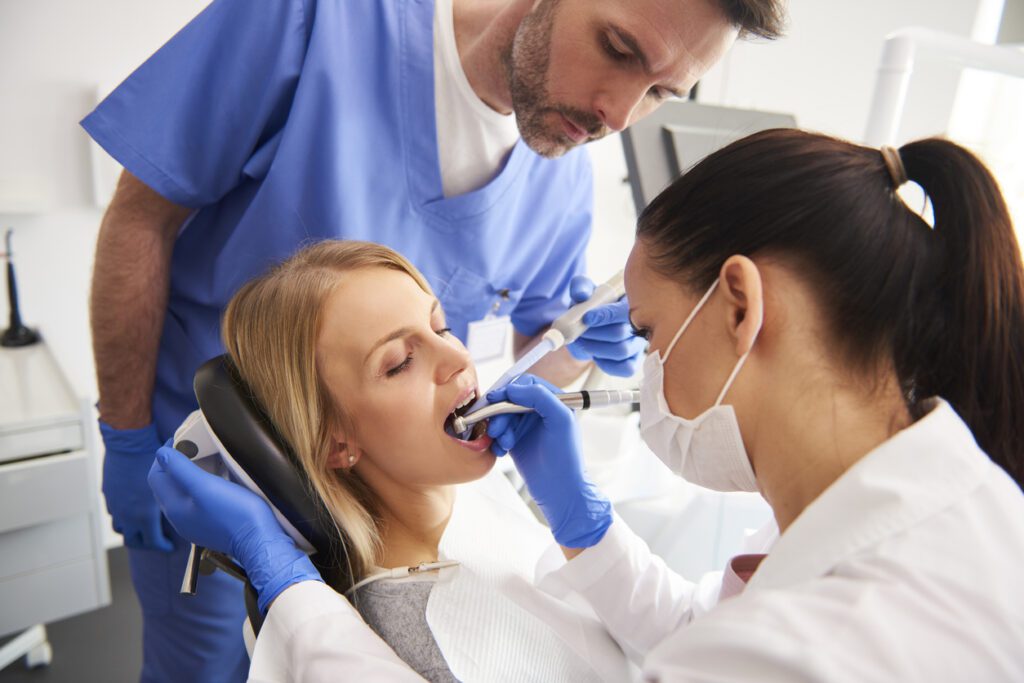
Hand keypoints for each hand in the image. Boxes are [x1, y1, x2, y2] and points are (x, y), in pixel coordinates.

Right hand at [99, 421, 173, 551]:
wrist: (129, 442)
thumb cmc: (155, 461)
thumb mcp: (172, 482)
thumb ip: (177, 497)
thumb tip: (194, 503)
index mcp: (144, 515)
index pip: (153, 542)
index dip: (163, 547)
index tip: (170, 547)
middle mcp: (127, 514)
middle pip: (133, 541)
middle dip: (145, 545)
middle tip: (155, 542)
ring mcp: (115, 505)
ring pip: (120, 528)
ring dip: (131, 530)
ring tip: (142, 528)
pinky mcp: (109, 494)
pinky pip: (114, 511)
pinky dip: (123, 515)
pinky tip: (132, 509)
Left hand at [148, 442, 322, 614]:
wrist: (259, 540)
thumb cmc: (234, 512)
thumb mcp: (206, 486)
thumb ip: (180, 469)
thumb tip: (161, 453)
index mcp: (173, 508)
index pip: (156, 476)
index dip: (164, 455)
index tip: (181, 440)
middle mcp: (179, 518)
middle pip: (167, 484)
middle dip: (175, 463)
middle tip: (193, 447)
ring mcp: (194, 524)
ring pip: (182, 493)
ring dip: (189, 474)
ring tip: (205, 460)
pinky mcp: (209, 526)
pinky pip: (196, 501)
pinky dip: (200, 486)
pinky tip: (215, 480)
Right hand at [486, 375, 611, 547]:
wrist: (559, 491)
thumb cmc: (565, 457)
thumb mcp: (559, 419)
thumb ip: (540, 396)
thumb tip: (513, 388)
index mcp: (554, 401)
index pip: (527, 384)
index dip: (509, 389)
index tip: (496, 399)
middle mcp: (540, 411)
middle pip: (510, 400)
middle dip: (500, 413)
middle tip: (497, 429)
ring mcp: (527, 426)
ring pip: (502, 416)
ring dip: (498, 428)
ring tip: (504, 444)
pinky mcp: (516, 441)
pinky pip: (499, 432)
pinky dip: (496, 440)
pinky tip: (501, 451)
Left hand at [565, 275, 645, 376]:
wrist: (589, 327)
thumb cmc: (591, 306)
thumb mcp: (583, 291)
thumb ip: (580, 287)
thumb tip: (582, 295)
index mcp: (630, 303)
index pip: (623, 311)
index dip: (605, 316)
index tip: (586, 318)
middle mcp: (640, 324)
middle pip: (620, 333)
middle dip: (594, 333)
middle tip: (578, 331)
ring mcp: (639, 344)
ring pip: (621, 351)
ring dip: (595, 348)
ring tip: (583, 341)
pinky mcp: (634, 362)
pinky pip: (625, 369)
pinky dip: (605, 363)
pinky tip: (596, 354)